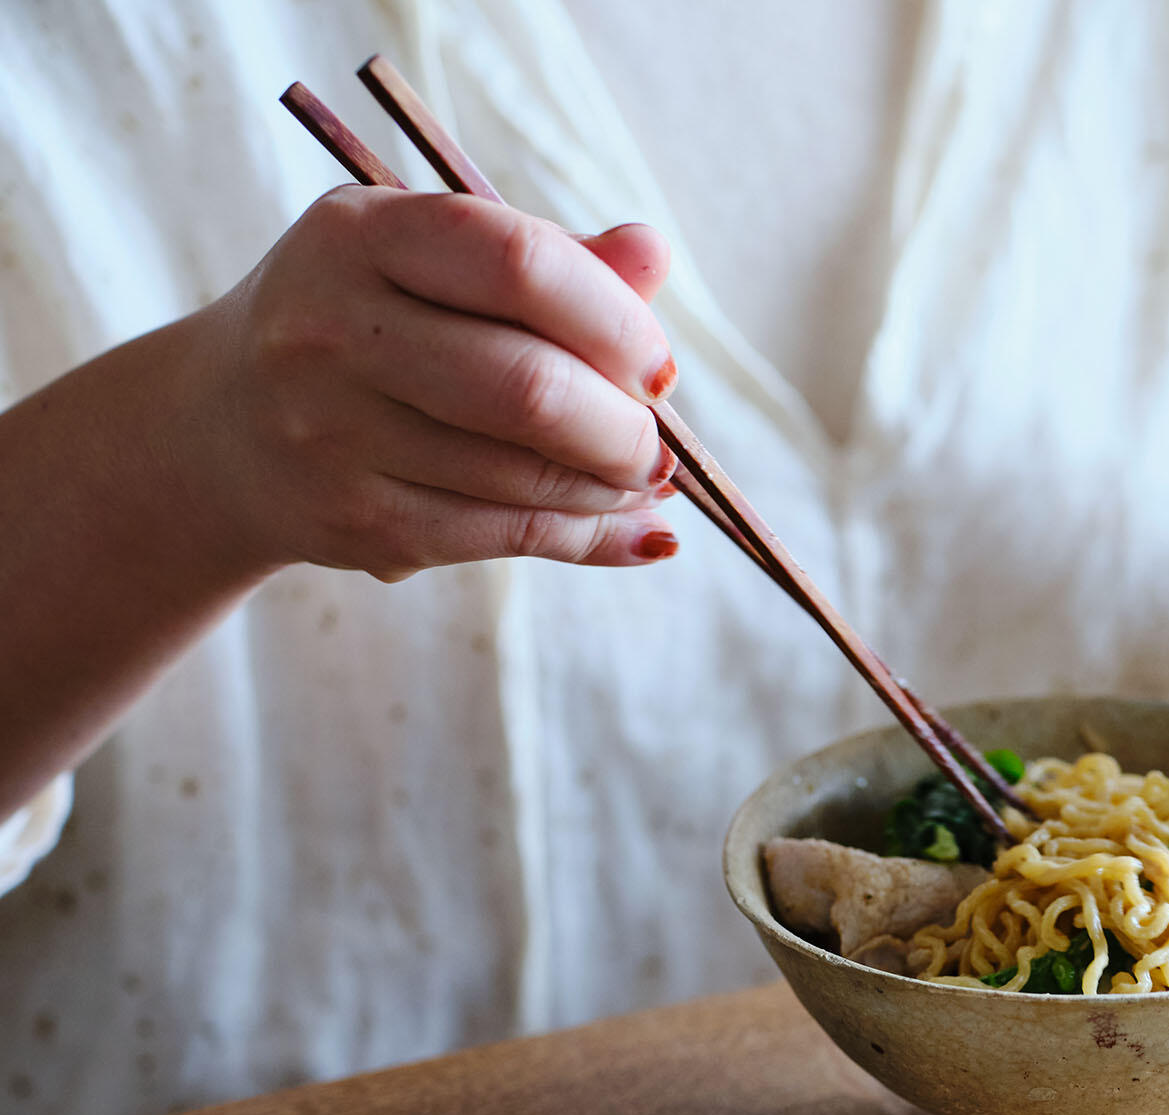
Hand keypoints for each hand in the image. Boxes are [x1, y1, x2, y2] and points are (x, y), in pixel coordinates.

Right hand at [182, 187, 682, 581]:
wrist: (221, 430)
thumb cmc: (364, 325)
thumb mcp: (428, 262)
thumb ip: (546, 258)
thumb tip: (653, 256)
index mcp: (362, 235)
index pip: (520, 263)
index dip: (616, 320)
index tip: (657, 366)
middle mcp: (333, 329)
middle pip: (530, 389)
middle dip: (626, 428)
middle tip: (656, 443)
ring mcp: (335, 434)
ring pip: (526, 476)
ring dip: (612, 488)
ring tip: (640, 478)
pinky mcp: (357, 522)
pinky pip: (506, 536)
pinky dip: (588, 535)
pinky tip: (627, 525)